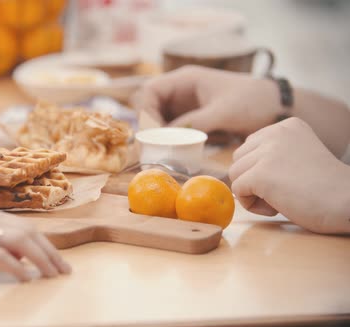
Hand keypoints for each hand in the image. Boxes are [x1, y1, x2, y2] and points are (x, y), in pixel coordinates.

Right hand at [0, 205, 71, 280]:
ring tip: (52, 276)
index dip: (46, 244)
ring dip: (42, 259)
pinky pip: (0, 256)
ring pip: (21, 241)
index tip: (58, 260)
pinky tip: (26, 279)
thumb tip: (19, 257)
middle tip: (64, 271)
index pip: (26, 227)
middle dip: (51, 252)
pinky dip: (18, 267)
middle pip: (30, 232)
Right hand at [132, 66, 283, 135]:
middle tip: (159, 145)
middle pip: (150, 106)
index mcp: (186, 79)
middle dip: (151, 125)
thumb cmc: (252, 101)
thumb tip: (168, 137)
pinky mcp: (192, 119)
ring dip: (160, 135)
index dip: (147, 111)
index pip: (150, 91)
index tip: (156, 133)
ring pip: (159, 119)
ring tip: (168, 150)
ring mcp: (185, 105)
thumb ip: (195, 122)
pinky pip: (172, 129)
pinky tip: (178, 150)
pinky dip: (171, 140)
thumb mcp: (223, 112)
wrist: (275, 106)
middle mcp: (181, 90)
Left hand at [229, 117, 349, 233]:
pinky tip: (275, 207)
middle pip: (239, 159)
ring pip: (235, 174)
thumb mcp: (297, 157)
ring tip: (280, 199)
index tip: (287, 179)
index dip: (261, 169)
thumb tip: (236, 168)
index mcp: (287, 126)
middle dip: (253, 179)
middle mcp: (276, 133)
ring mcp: (267, 152)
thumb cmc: (325, 187)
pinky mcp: (261, 173)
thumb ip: (272, 154)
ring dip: (252, 192)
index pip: (250, 147)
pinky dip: (250, 204)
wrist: (347, 202)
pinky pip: (237, 190)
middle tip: (283, 192)